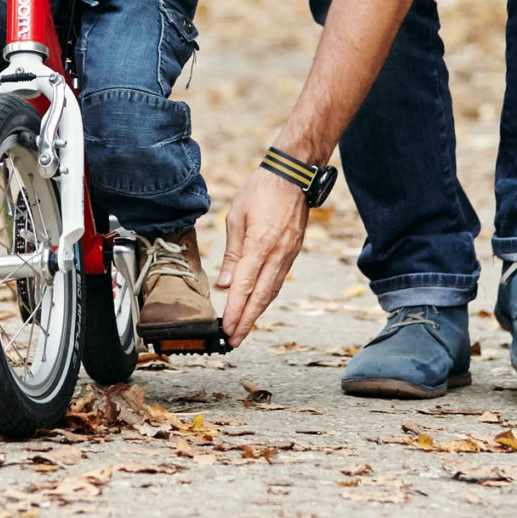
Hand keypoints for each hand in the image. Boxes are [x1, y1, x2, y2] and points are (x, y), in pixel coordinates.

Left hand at [215, 167, 309, 346]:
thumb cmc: (260, 191)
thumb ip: (231, 253)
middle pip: (260, 297)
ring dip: (257, 313)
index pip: (244, 287)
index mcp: (260, 246)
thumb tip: (224, 284)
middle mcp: (277, 256)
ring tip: (244, 329)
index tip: (226, 329)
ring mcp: (288, 256)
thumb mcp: (237, 217)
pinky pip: (278, 281)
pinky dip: (267, 297)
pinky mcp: (292, 253)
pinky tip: (258, 304)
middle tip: (234, 341)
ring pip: (272, 292)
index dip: (235, 311)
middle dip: (246, 322)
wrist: (292, 176)